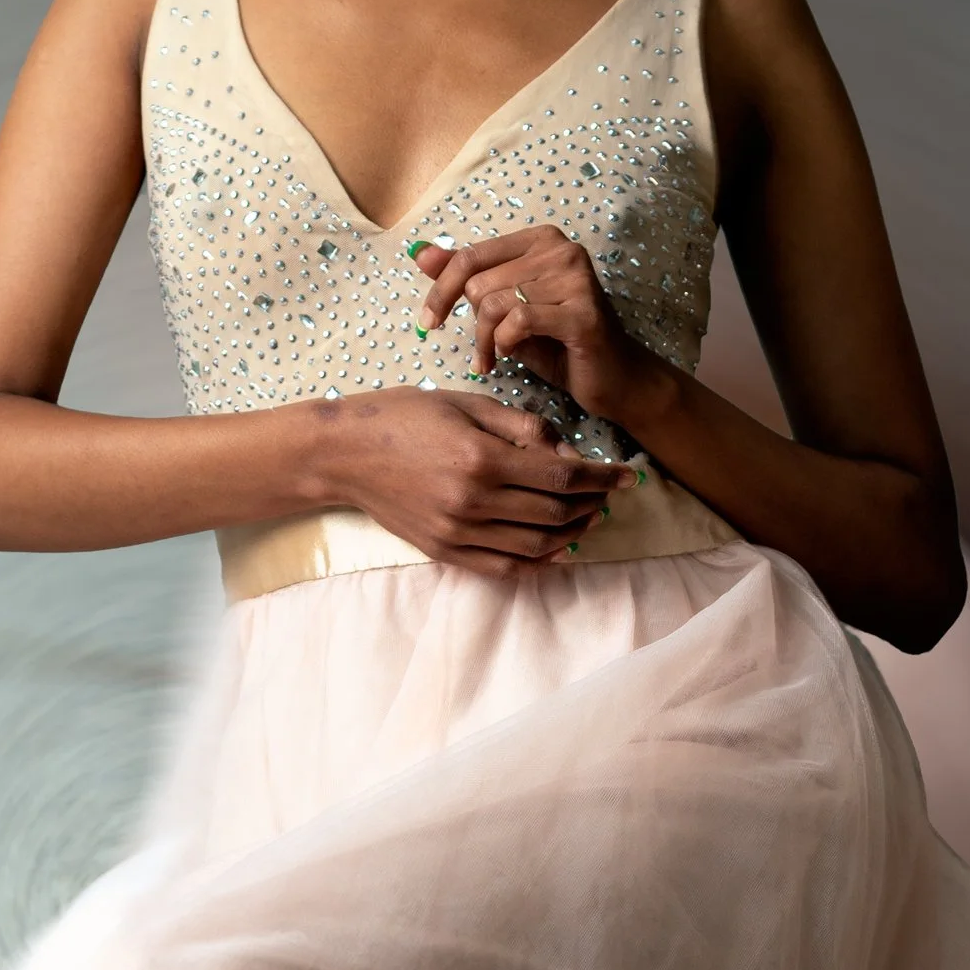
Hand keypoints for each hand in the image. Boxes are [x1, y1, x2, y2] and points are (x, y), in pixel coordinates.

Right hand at [323, 385, 630, 577]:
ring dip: (571, 533)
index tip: (625, 476)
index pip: (561, 476)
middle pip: (554, 512)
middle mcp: (473, 501)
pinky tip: (555, 547)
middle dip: (591, 504)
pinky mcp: (444, 551)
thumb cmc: (403, 417)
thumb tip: (565, 451)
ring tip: (588, 518)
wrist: (344, 455)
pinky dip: (537, 561)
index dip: (600, 478)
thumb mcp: (465, 403)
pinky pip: (503, 566)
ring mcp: (458, 532)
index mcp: (481, 458)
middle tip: (607, 494)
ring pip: (535, 544)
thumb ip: (520, 426)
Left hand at [408, 226, 642, 425]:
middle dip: (471, 325)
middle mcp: (561, 249)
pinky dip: (506, 343)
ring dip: (487, 340)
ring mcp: (575, 277)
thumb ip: (466, 278)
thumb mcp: (505, 307)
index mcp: (541, 240)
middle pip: (479, 282)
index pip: (471, 255)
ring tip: (496, 357)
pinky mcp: (582, 312)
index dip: (441, 291)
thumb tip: (420, 253)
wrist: (614, 378)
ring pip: (495, 303)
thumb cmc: (558, 343)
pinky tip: (512, 356)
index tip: (428, 322)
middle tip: (483, 352)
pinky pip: (519, 320)